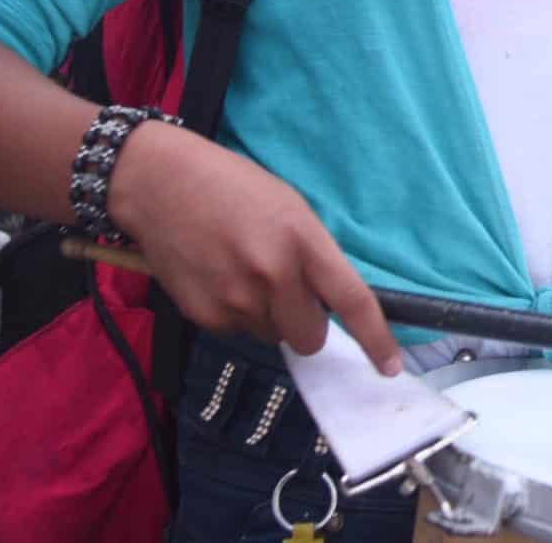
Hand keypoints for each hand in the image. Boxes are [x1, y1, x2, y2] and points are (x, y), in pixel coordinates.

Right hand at [110, 122, 401, 372]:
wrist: (162, 184)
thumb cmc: (232, 187)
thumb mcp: (289, 208)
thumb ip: (311, 255)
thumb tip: (328, 303)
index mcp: (301, 241)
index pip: (351, 300)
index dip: (376, 338)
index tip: (390, 366)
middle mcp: (272, 275)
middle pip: (310, 337)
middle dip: (308, 326)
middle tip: (290, 293)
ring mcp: (236, 299)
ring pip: (272, 336)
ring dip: (269, 316)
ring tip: (243, 271)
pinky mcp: (205, 315)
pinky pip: (238, 331)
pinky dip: (237, 314)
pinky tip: (219, 277)